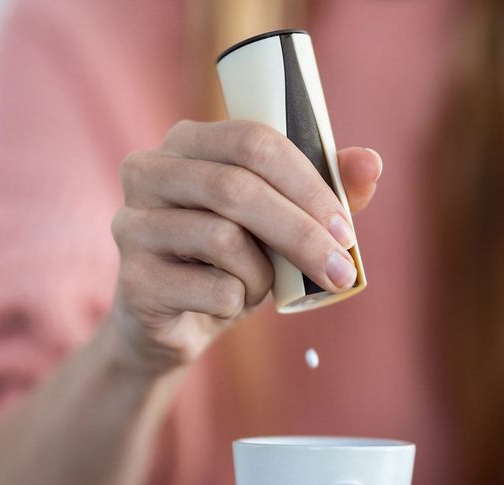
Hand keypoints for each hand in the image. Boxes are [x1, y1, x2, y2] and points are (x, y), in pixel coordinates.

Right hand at [110, 119, 382, 373]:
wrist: (173, 324)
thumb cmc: (230, 259)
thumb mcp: (278, 221)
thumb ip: (324, 189)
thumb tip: (371, 163)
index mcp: (186, 141)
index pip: (252, 141)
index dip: (307, 182)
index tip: (345, 226)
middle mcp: (147, 172)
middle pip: (236, 188)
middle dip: (301, 232)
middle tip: (340, 269)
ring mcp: (132, 225)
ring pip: (224, 240)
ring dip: (262, 273)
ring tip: (260, 285)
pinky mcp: (133, 280)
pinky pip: (213, 289)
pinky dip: (238, 303)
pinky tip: (224, 304)